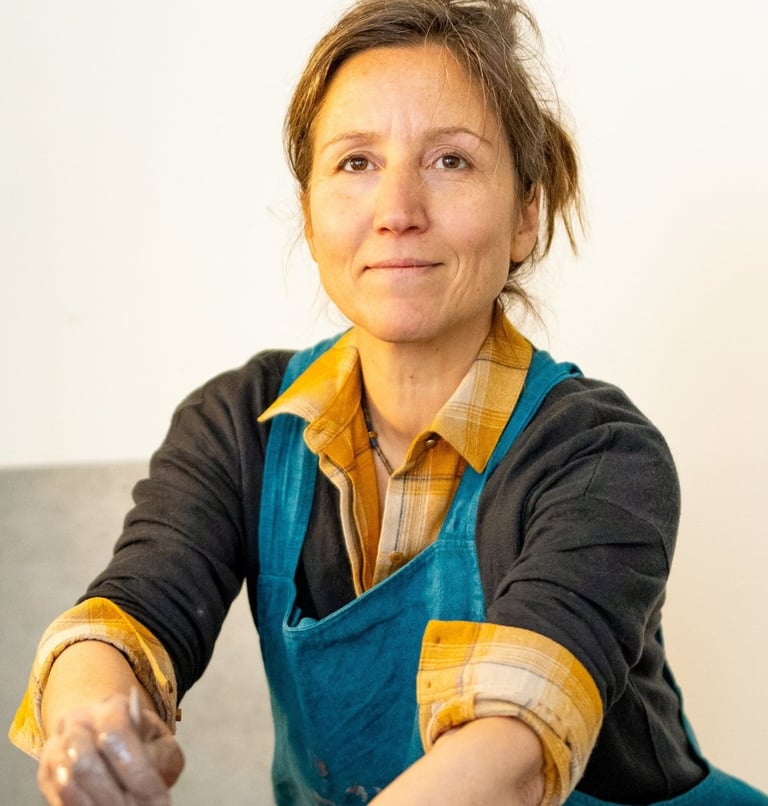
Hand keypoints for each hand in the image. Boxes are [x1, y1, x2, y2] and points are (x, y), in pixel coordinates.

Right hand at [37, 688, 183, 804]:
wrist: (106, 735)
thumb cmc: (141, 740)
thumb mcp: (159, 741)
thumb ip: (158, 753)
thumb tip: (148, 773)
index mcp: (110, 707)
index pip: (116, 734)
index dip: (137, 771)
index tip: (158, 798)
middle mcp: (76, 722)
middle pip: (85, 763)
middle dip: (117, 798)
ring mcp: (56, 747)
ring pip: (67, 785)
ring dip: (100, 805)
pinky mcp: (45, 775)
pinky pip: (60, 799)